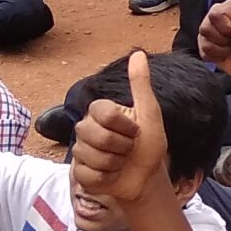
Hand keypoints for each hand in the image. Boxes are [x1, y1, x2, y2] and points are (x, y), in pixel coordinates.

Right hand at [71, 49, 167, 203]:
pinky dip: (106, 178)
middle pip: (95, 135)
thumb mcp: (150, 114)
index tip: (135, 131)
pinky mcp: (80, 172)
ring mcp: (81, 151)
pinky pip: (89, 175)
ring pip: (92, 156)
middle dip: (121, 146)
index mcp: (101, 112)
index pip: (102, 112)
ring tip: (120, 162)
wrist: (147, 177)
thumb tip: (138, 53)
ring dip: (115, 163)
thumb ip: (141, 84)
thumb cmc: (149, 145)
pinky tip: (111, 175)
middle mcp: (86, 128)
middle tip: (129, 149)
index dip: (124, 126)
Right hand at [208, 0, 230, 79]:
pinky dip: (217, 57)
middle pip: (205, 28)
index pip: (215, 15)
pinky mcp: (204, 45)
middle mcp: (215, 16)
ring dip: (221, 49)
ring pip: (204, 40)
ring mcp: (208, 31)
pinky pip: (203, 52)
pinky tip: (226, 53)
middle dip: (224, 39)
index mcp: (228, 8)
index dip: (227, 28)